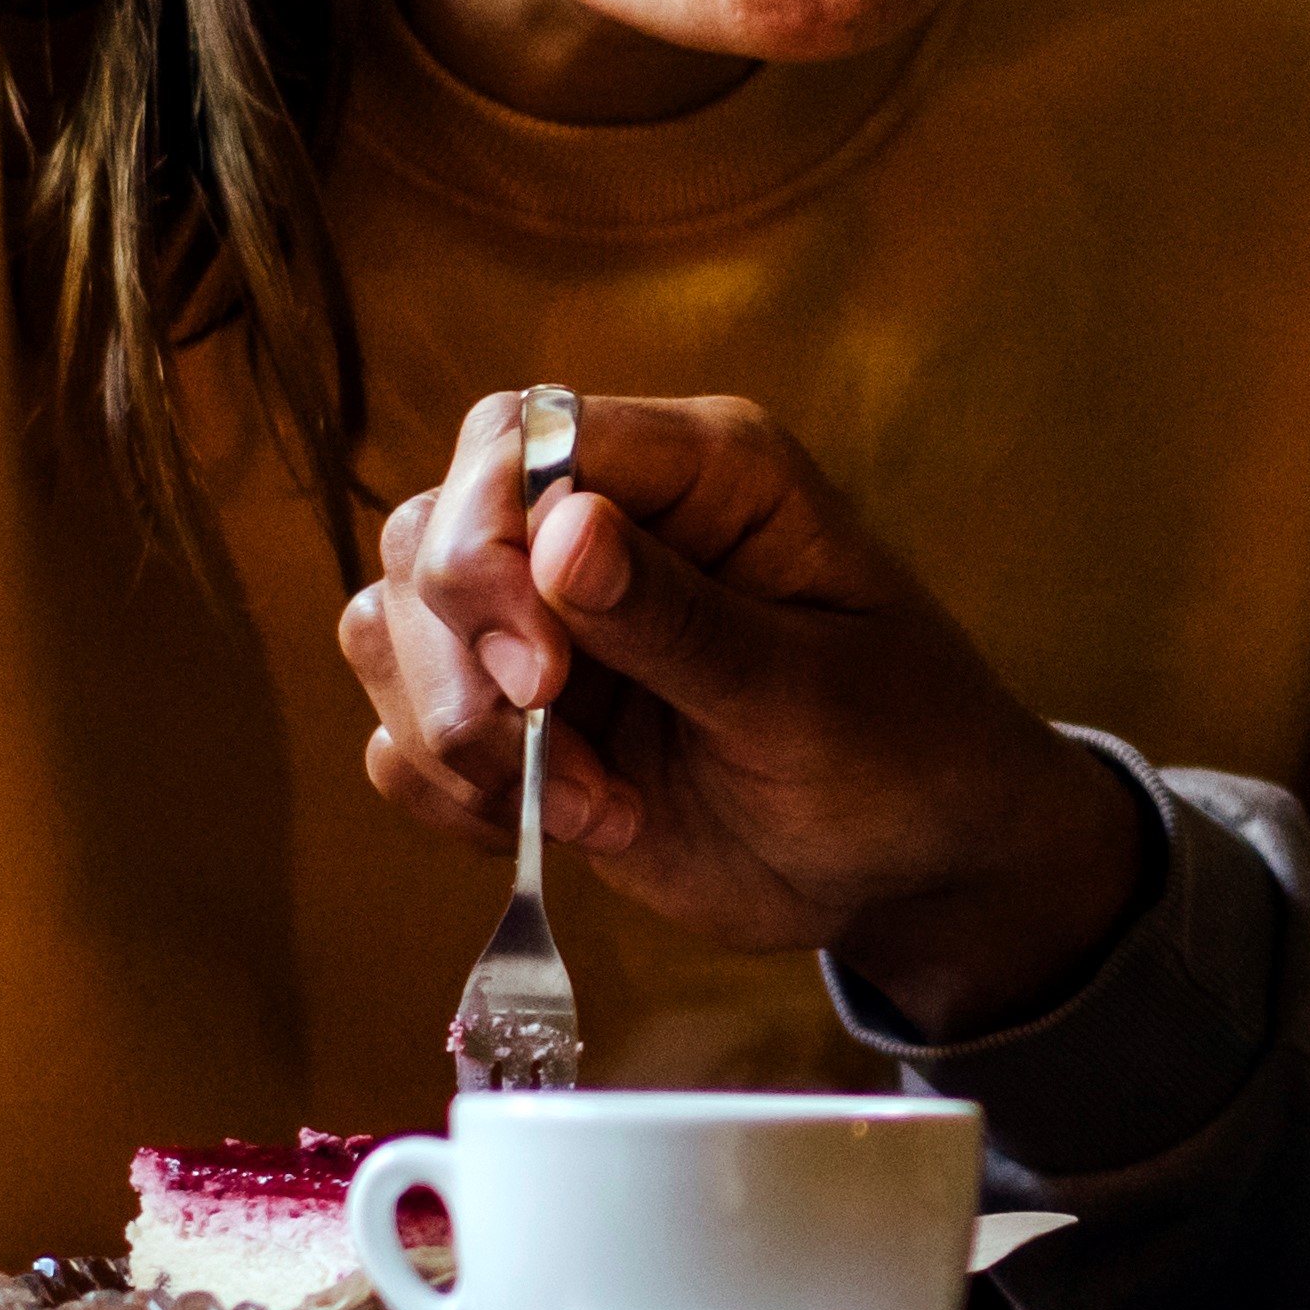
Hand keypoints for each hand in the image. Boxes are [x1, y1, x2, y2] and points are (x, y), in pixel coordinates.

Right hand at [339, 385, 1155, 1018]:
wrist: (915, 869)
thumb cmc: (904, 753)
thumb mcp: (809, 695)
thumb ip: (681, 620)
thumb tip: (560, 530)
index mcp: (700, 471)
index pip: (519, 439)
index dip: (487, 541)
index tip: (536, 670)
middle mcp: (603, 524)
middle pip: (431, 533)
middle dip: (458, 658)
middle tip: (550, 752)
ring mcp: (548, 622)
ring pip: (394, 628)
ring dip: (451, 736)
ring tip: (587, 808)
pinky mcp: (520, 717)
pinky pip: (402, 731)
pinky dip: (447, 792)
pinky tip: (556, 828)